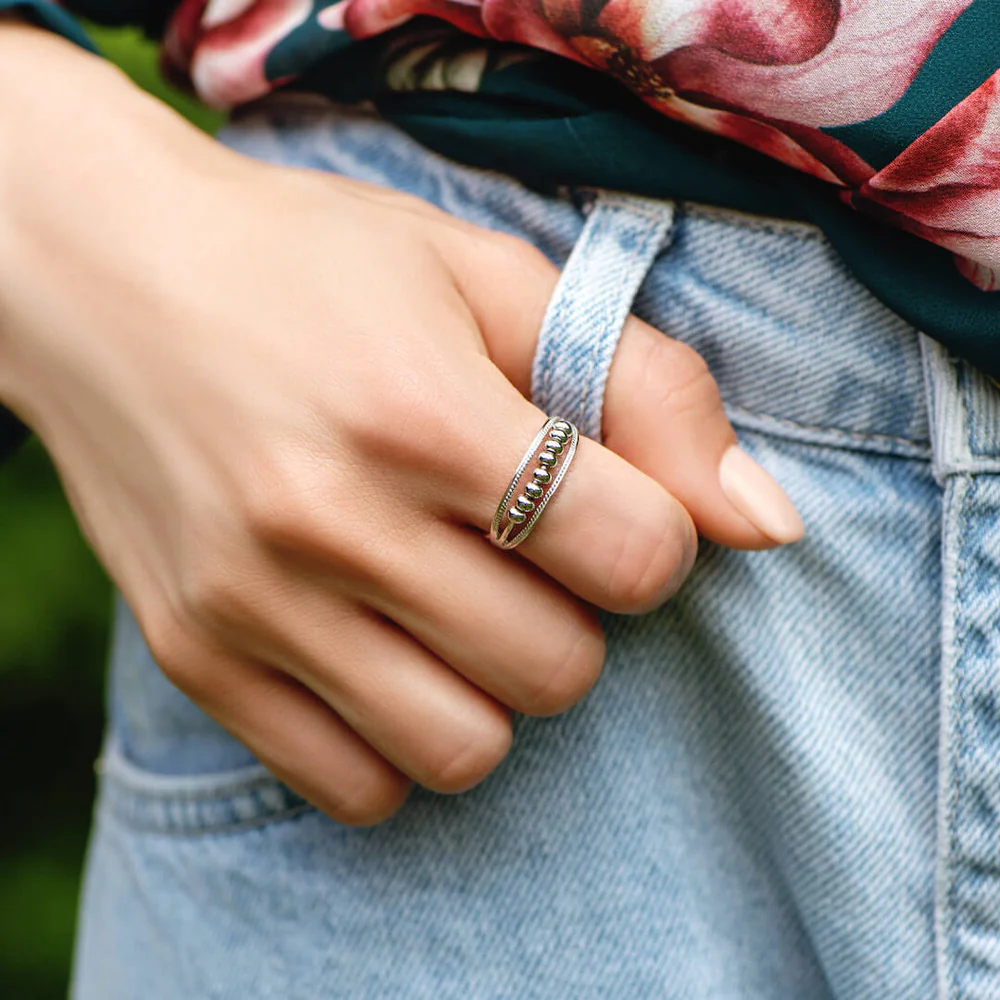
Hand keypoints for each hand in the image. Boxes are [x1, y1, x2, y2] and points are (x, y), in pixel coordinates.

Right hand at [0, 27, 800, 823]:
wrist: (109, 280)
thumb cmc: (315, 266)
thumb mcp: (489, 277)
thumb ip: (648, 391)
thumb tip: (771, 526)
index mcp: (421, 412)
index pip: (637, 558)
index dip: (650, 534)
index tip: (603, 499)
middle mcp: (329, 523)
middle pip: (559, 667)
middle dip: (574, 612)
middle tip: (519, 543)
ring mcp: (253, 606)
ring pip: (463, 747)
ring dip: (494, 685)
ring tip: (454, 602)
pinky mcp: (199, 659)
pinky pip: (354, 784)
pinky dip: (399, 737)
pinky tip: (386, 651)